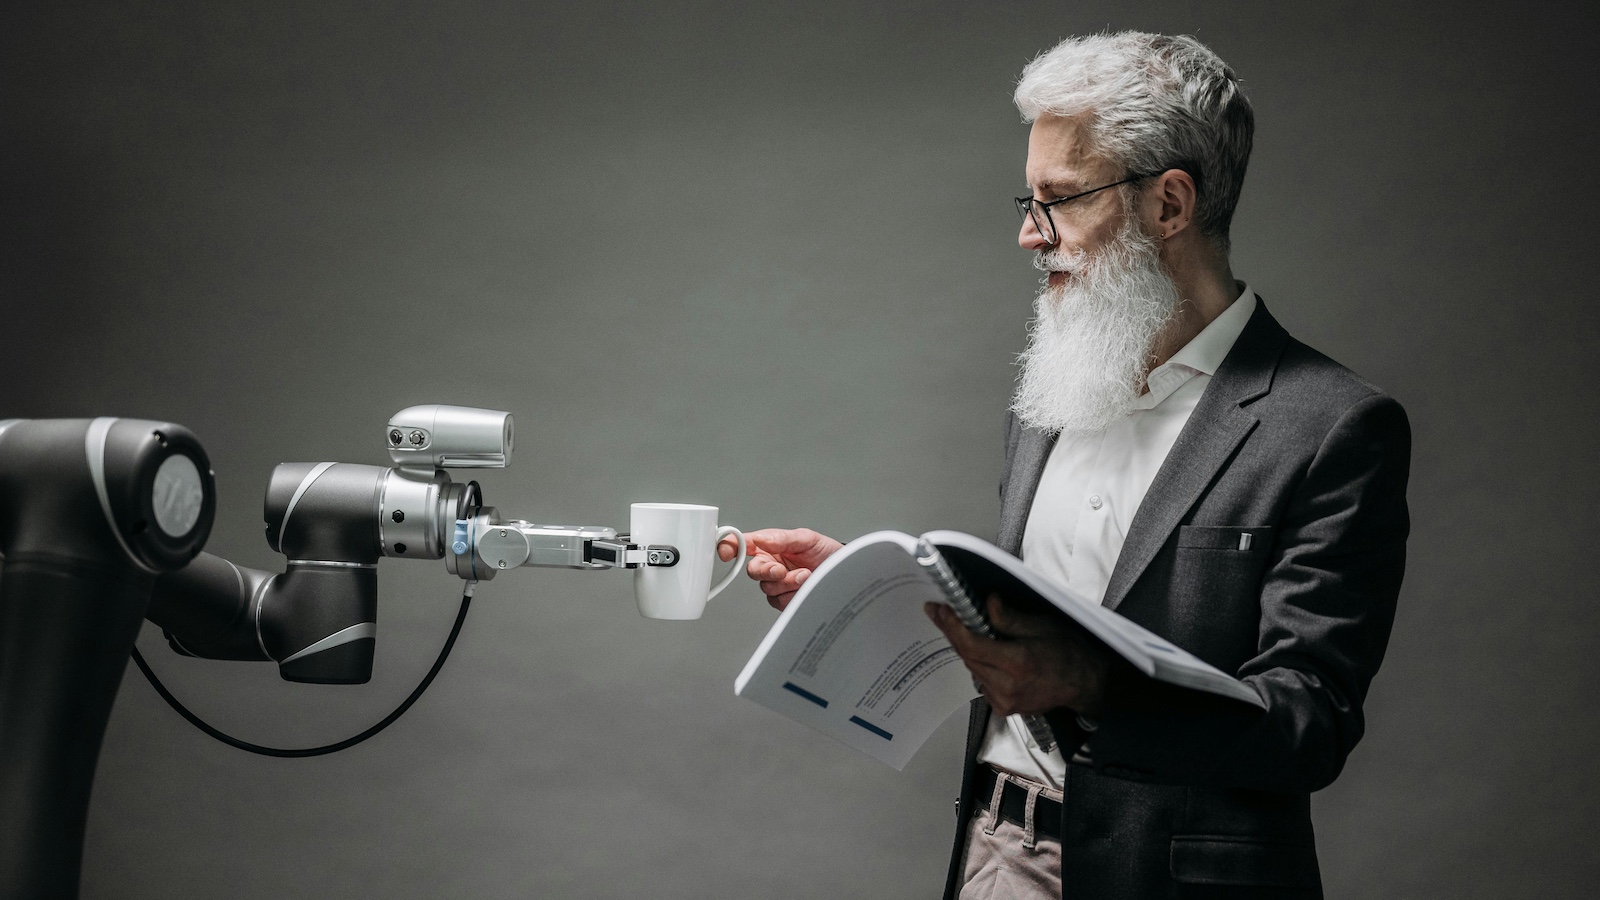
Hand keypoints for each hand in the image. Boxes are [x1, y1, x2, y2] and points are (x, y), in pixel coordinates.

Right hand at [717, 527, 843, 611]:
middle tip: (781, 569)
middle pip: (753, 571)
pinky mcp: (784, 600)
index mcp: (768, 546)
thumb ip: (781, 538)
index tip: (726, 552)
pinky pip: (779, 601)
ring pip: (768, 588)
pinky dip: (793, 594)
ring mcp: (776, 584)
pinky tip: (805, 586)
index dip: (729, 547)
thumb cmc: (824, 551)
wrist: (844, 573)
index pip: (742, 545)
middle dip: (767, 571)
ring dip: (788, 583)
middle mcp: (769, 564)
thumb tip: (760, 539)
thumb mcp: (806, 538)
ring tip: (806, 575)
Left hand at [924, 595, 1110, 717]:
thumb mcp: (1042, 626)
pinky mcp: (1003, 708)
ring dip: (965, 648)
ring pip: (971, 669)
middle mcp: (1008, 687)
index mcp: (1018, 664)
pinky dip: (978, 664)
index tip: (939, 610)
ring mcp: (1004, 701)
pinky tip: (982, 651)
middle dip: (952, 632)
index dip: (951, 626)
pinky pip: (981, 681)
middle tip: (941, 612)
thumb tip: (987, 603)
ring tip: (960, 626)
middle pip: (967, 656)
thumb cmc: (1068, 652)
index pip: (971, 645)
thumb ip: (1010, 618)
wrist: (1083, 683)